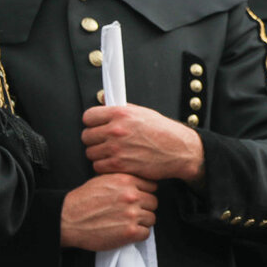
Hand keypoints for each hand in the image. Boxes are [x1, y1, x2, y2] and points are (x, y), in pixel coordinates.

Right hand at [60, 173, 157, 250]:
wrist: (67, 219)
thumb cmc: (82, 201)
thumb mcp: (103, 180)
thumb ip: (123, 181)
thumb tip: (138, 184)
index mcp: (127, 181)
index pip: (152, 186)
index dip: (146, 193)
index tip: (140, 199)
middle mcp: (132, 196)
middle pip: (153, 202)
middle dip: (144, 208)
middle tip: (133, 213)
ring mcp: (132, 214)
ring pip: (151, 218)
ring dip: (142, 222)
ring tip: (128, 223)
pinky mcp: (129, 232)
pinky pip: (146, 233)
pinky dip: (138, 234)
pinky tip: (127, 232)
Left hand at [82, 104, 204, 183]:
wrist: (180, 150)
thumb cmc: (165, 132)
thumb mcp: (144, 113)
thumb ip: (121, 108)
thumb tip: (104, 100)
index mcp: (122, 113)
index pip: (88, 116)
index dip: (92, 122)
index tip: (96, 126)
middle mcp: (117, 129)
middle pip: (86, 136)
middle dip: (94, 139)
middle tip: (106, 141)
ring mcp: (116, 148)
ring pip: (91, 153)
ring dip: (99, 154)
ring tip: (114, 152)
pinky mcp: (119, 165)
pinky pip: (98, 167)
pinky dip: (105, 167)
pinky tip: (117, 162)